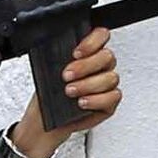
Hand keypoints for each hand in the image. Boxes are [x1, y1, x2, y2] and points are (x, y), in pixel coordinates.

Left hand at [10, 27, 122, 157]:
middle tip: (67, 75)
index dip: (92, 41)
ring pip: (110, 78)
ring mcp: (106, 85)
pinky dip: (96, 100)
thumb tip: (63, 53)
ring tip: (70, 92)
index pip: (101, 36)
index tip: (75, 53)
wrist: (45, 121)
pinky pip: (112, 97)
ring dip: (88, 85)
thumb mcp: (49, 72)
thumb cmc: (48, 95)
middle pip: (107, 56)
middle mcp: (100, 67)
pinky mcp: (109, 104)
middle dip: (85, 66)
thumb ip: (61, 59)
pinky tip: (82, 102)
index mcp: (87, 54)